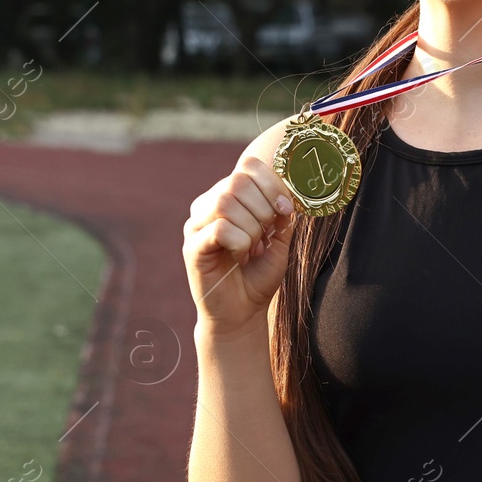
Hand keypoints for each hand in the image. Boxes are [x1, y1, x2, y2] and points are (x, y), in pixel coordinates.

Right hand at [183, 153, 297, 336]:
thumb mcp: (279, 241)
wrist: (242, 314)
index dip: (272, 184)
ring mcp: (196, 225)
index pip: (247, 167)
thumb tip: (289, 192)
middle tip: (266, 234)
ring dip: (251, 227)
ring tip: (252, 248)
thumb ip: (282, 214)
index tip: (286, 209)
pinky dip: (239, 242)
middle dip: (263, 207)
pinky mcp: (192, 247)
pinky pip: (219, 229)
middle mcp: (208, 205)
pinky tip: (239, 256)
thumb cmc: (258, 276)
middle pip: (237, 181)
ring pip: (226, 202)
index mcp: (229, 197)